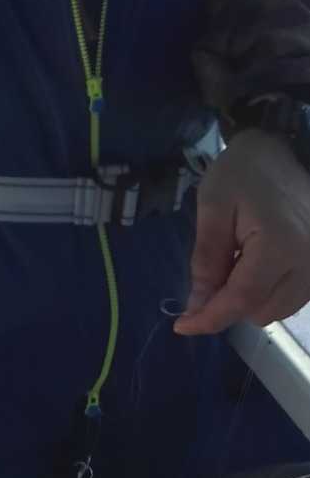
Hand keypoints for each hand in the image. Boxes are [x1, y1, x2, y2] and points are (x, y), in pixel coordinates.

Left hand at [174, 129, 309, 335]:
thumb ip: (206, 259)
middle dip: (228, 303)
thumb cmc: (242, 172)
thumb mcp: (213, 207)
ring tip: (234, 260)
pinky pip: (292, 298)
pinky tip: (252, 265)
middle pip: (261, 311)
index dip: (210, 317)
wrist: (281, 151)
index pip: (241, 299)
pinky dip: (267, 292)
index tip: (182, 326)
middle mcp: (307, 263)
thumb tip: (198, 305)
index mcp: (279, 246)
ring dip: (248, 300)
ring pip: (278, 310)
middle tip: (210, 271)